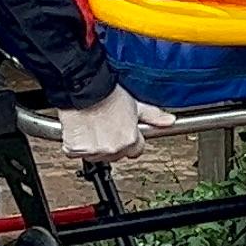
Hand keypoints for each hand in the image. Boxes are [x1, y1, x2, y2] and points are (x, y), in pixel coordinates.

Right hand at [57, 87, 175, 165]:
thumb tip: (169, 121)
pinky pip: (78, 153)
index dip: (130, 140)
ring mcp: (95, 151)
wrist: (82, 89)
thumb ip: (153, 116)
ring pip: (97, 155)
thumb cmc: (106, 95)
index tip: (122, 131)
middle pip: (116, 154)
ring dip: (95, 146)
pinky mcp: (76, 150)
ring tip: (93, 126)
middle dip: (112, 143)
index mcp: (130, 140)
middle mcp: (114, 148)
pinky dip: (77, 145)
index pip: (136, 151)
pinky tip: (80, 130)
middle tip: (106, 126)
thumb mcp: (135, 105)